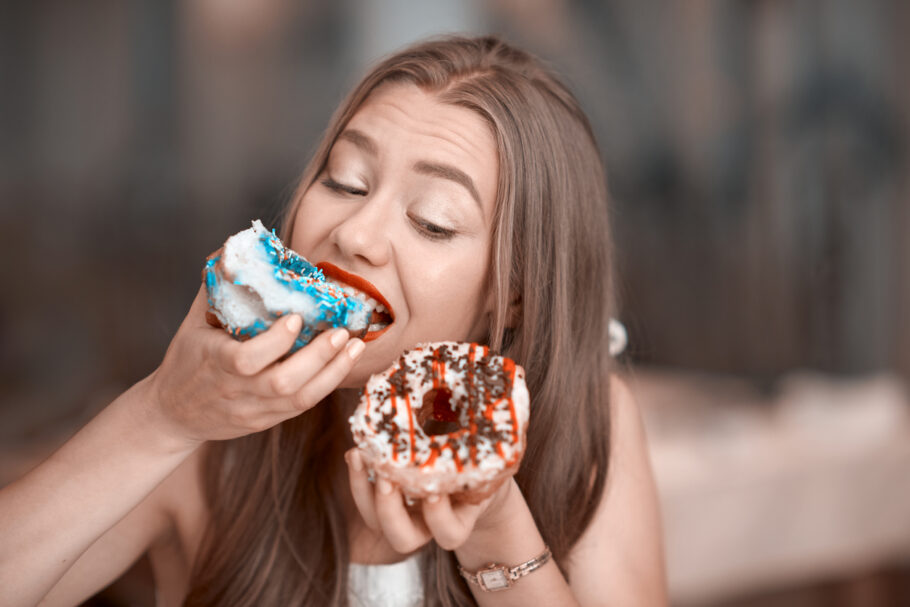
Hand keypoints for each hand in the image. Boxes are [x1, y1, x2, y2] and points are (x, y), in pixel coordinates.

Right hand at [143, 285, 364, 448]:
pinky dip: (326, 384)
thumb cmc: (187, 359)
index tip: (297, 318)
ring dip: (333, 372)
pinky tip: (343, 362)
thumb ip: (216, 288)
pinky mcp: (266, 421)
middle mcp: (236, 391)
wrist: (174, 414)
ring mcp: (253, 410)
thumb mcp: (194, 322)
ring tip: (356, 346)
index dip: (276, 342)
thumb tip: (235, 247)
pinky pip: (301, 407)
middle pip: (283, 383)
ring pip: (299, 399)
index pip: (247, 359)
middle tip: (343, 331)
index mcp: (214, 363)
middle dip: (319, 357)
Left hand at [344, 448, 513, 553]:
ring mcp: (403, 513)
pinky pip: (364, 495)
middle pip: (402, 540)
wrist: (471, 466)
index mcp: (458, 521)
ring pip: (375, 522)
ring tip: (358, 456)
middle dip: (390, 511)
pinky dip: (357, 475)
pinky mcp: (385, 496)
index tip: (434, 492)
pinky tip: (356, 450)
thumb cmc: (483, 461)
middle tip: (386, 479)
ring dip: (361, 491)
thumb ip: (488, 451)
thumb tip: (485, 408)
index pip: (449, 534)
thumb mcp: (489, 458)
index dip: (439, 518)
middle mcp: (426, 525)